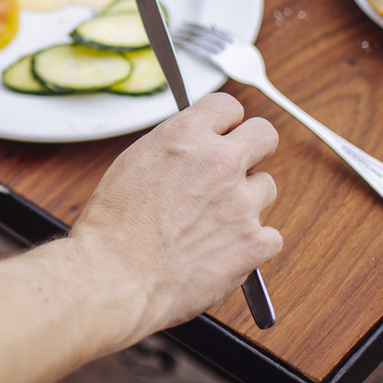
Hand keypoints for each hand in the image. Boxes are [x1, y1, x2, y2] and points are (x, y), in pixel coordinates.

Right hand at [71, 93, 279, 340]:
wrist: (115, 276)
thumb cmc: (112, 227)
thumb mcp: (133, 163)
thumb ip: (173, 148)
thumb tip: (192, 147)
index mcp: (185, 136)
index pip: (227, 106)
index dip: (224, 122)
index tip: (222, 134)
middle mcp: (219, 162)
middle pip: (264, 134)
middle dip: (253, 147)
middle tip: (237, 166)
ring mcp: (242, 203)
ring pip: (266, 187)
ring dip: (246, 200)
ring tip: (213, 221)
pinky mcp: (254, 243)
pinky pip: (270, 235)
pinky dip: (251, 244)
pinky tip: (222, 250)